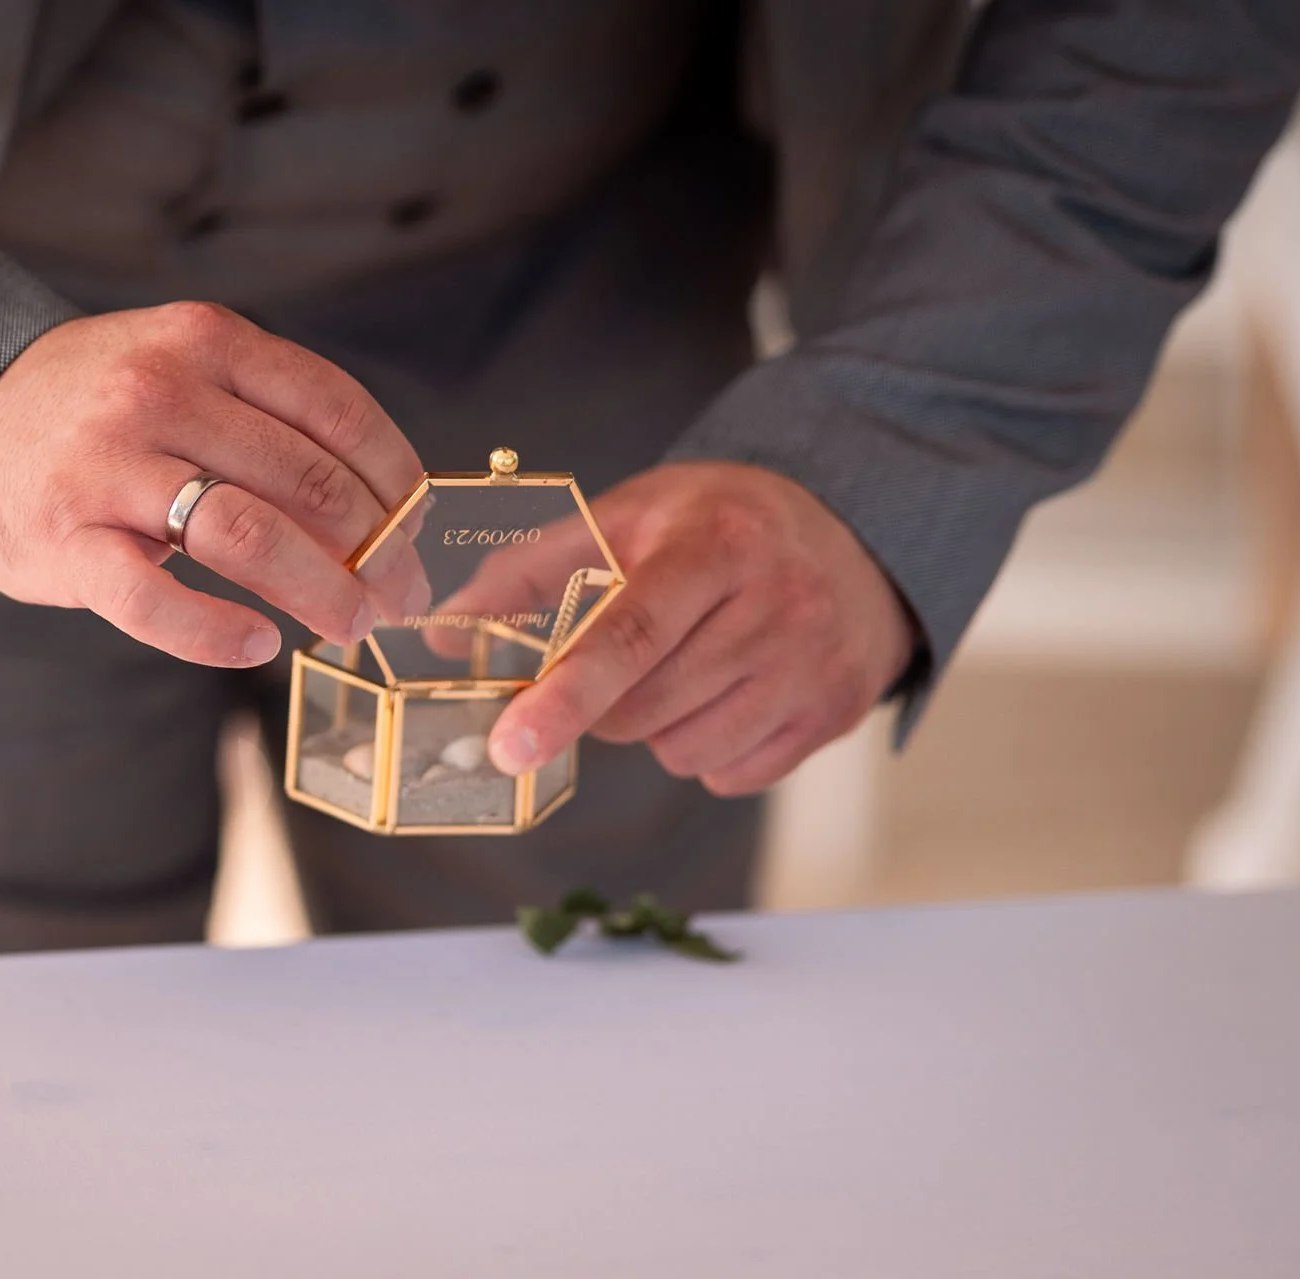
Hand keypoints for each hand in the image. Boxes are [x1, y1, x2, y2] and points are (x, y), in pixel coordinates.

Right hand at [0, 302, 425, 666]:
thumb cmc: (100, 407)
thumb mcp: (185, 371)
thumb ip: (272, 419)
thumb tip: (389, 509)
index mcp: (208, 343)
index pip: (337, 412)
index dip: (396, 481)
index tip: (418, 528)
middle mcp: (161, 393)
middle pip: (306, 482)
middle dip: (374, 550)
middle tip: (397, 594)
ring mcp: (110, 467)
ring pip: (248, 537)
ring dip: (320, 592)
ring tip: (351, 624)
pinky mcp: (67, 539)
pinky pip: (155, 600)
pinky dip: (216, 632)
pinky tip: (256, 645)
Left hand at [484, 461, 915, 795]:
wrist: (856, 531)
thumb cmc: (719, 524)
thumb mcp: (630, 515)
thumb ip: (529, 571)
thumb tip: (444, 634)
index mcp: (716, 546)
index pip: (630, 635)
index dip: (563, 697)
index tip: (509, 746)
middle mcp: (777, 606)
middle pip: (643, 708)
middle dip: (604, 702)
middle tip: (627, 656)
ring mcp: (814, 665)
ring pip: (682, 752)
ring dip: (656, 728)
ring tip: (686, 665)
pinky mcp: (836, 714)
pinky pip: (731, 776)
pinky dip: (708, 751)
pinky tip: (726, 693)